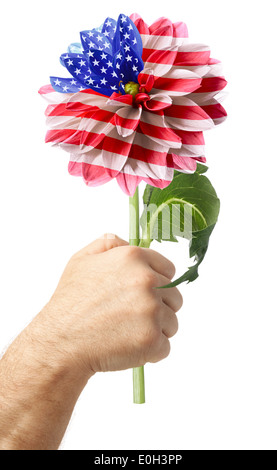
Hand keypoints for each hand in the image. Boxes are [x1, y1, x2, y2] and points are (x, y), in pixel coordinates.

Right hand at [32, 234, 182, 376]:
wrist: (61, 341)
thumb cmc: (70, 302)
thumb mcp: (81, 261)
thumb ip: (106, 245)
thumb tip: (124, 240)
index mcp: (133, 258)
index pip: (169, 269)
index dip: (158, 283)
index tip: (145, 294)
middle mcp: (146, 280)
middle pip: (174, 296)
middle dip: (159, 308)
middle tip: (132, 317)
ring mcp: (152, 310)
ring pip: (171, 322)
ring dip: (156, 330)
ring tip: (127, 332)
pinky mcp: (152, 339)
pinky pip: (164, 347)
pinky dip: (150, 351)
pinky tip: (128, 346)